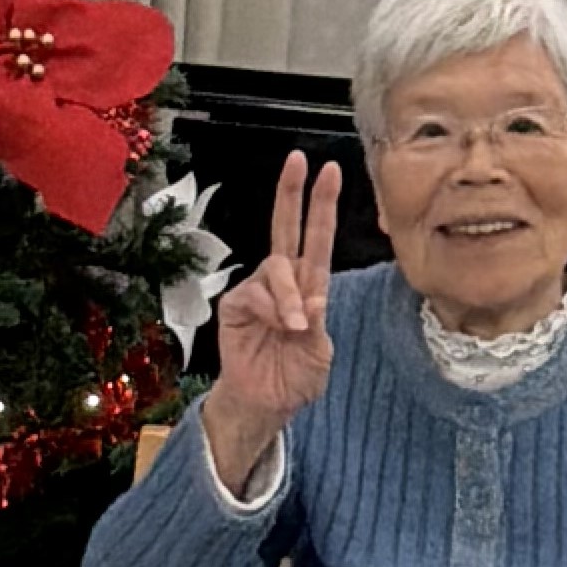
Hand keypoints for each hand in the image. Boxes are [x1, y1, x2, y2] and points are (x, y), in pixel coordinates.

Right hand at [205, 150, 340, 491]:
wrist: (266, 405)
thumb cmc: (294, 378)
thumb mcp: (319, 352)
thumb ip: (318, 322)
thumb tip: (313, 295)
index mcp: (309, 287)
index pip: (316, 237)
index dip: (322, 204)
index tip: (331, 170)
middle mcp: (283, 281)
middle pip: (286, 228)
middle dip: (292, 193)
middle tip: (297, 161)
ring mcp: (258, 291)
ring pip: (276, 269)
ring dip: (288, 295)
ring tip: (294, 327)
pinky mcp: (235, 305)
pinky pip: (254, 293)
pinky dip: (271, 309)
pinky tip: (278, 327)